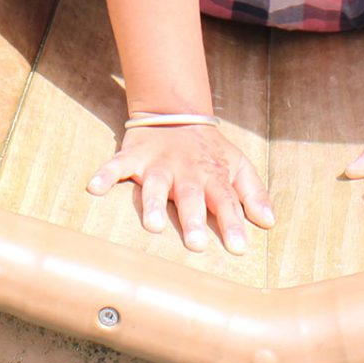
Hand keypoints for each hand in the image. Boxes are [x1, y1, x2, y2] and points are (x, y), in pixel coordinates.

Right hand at [87, 123, 275, 254]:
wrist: (177, 114)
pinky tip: (94, 187)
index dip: (233, 223)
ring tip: (153, 225)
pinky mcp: (133, 156)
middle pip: (190, 195)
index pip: (226, 200)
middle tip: (194, 244)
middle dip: (192, 218)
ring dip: (153, 203)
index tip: (238, 248)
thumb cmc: (210, 151)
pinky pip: (117, 165)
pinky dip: (105, 173)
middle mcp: (186, 171)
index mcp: (213, 176)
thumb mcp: (238, 166)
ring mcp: (158, 163)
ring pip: (155, 183)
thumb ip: (253, 193)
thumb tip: (269, 222)